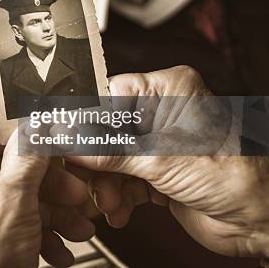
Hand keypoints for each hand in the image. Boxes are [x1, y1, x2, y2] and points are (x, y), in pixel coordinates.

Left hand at [0, 121, 93, 266]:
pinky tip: (59, 248)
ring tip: (75, 227)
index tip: (46, 142)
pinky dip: (35, 231)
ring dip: (49, 212)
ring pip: (9, 196)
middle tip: (72, 191)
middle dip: (45, 185)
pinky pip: (5, 219)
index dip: (17, 138)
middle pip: (1, 169)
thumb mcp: (12, 206)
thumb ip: (27, 160)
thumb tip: (35, 130)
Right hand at [66, 66, 268, 258]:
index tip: (63, 139)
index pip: (109, 94)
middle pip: (104, 129)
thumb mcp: (163, 160)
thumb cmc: (239, 177)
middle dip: (94, 160)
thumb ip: (110, 151)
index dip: (84, 119)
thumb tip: (69, 140)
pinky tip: (119, 209)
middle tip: (82, 178)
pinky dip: (116, 196)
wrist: (262, 222)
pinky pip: (120, 178)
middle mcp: (160, 112)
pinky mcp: (154, 171)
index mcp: (168, 90)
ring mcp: (156, 143)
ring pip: (108, 157)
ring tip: (109, 201)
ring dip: (104, 183)